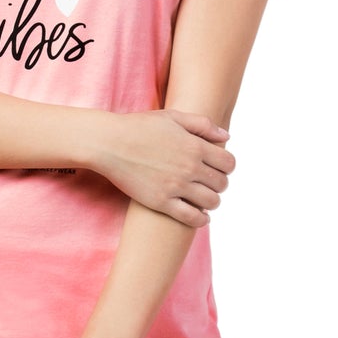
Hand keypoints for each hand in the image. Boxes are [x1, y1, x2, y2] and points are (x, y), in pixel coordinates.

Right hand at [93, 110, 235, 225]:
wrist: (109, 143)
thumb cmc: (139, 127)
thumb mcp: (173, 117)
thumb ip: (202, 124)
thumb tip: (226, 136)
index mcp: (195, 146)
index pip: (228, 163)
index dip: (227, 167)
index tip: (219, 169)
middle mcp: (189, 167)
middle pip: (222, 184)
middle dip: (219, 184)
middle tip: (210, 184)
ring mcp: (176, 186)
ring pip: (211, 202)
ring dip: (212, 202)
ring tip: (204, 199)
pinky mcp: (161, 202)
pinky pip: (191, 218)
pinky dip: (200, 220)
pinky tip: (200, 216)